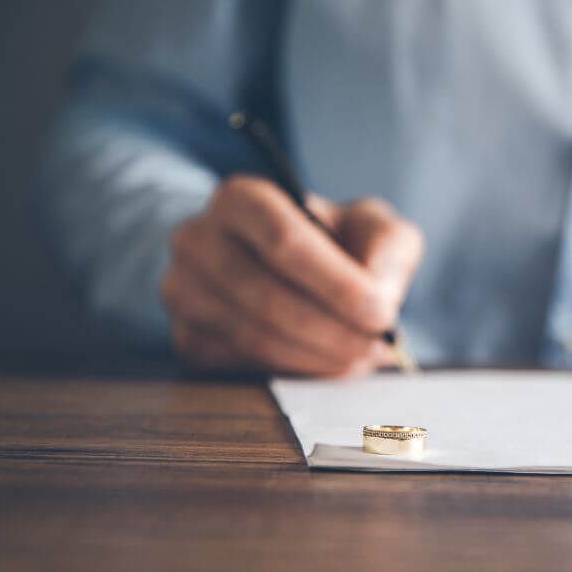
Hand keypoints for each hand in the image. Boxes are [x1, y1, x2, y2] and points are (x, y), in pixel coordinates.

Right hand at [161, 175, 423, 376]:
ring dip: (317, 357)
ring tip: (360, 358)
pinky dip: (294, 372)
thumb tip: (379, 298)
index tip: (381, 314)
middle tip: (376, 348)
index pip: (284, 241)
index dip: (336, 284)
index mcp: (241, 198)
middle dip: (332, 330)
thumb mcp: (372, 228)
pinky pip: (242, 365)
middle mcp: (198, 239)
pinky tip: (326, 364)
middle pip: (267, 296)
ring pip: (254, 337)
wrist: (286, 270)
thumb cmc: (334, 244)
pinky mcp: (188, 338)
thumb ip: (388, 249)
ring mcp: (184, 291)